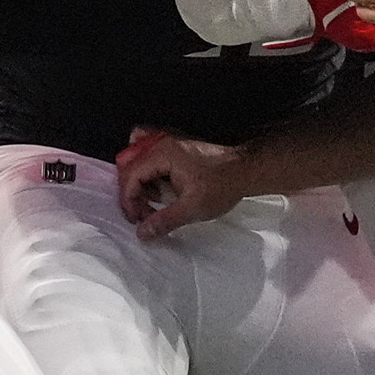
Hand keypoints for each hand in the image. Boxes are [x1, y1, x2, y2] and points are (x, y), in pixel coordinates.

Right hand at [116, 127, 248, 240]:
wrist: (246, 169)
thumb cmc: (221, 185)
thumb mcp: (192, 208)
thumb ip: (164, 221)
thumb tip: (142, 233)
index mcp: (163, 153)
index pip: (131, 174)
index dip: (128, 200)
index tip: (136, 219)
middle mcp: (163, 142)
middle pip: (131, 164)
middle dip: (132, 191)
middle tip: (143, 212)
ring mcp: (170, 141)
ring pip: (139, 158)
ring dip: (141, 182)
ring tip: (155, 202)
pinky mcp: (178, 146)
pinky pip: (152, 154)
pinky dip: (150, 172)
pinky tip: (161, 188)